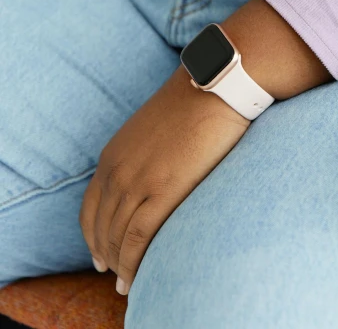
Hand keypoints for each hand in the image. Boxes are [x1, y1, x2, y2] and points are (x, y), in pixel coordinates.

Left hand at [79, 65, 249, 295]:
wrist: (214, 86)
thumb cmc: (193, 105)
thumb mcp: (152, 130)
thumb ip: (142, 155)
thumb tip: (151, 175)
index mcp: (113, 155)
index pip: (90, 207)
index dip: (92, 236)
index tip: (99, 254)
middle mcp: (117, 170)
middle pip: (101, 227)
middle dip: (105, 256)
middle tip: (116, 276)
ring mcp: (138, 181)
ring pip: (118, 237)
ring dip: (119, 266)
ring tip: (127, 284)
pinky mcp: (163, 190)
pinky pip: (139, 238)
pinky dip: (134, 263)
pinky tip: (137, 277)